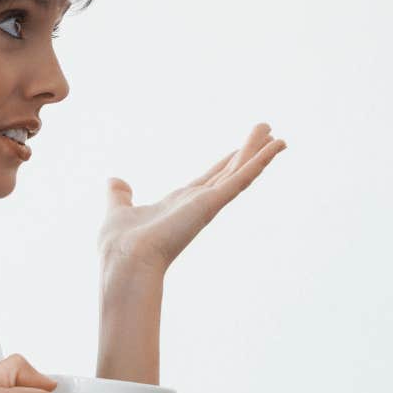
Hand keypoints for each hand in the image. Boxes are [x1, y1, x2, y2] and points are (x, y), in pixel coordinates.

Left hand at [98, 124, 286, 273]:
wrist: (125, 260)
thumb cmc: (121, 244)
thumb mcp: (118, 209)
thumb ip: (119, 195)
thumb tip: (114, 183)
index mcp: (181, 203)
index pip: (210, 178)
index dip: (225, 162)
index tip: (239, 149)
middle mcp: (199, 202)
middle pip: (231, 171)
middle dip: (248, 152)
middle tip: (266, 132)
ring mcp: (209, 203)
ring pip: (241, 172)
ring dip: (260, 153)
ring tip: (278, 136)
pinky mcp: (213, 202)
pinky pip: (242, 178)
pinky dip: (260, 161)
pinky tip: (275, 147)